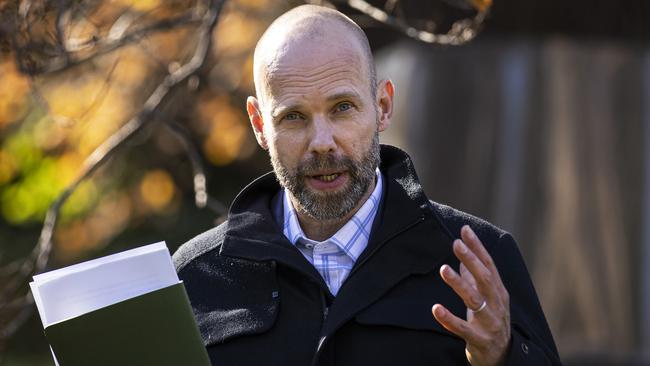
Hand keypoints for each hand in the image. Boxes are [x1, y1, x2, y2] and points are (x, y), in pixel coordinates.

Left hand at [431, 225, 510, 365]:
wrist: (502, 357)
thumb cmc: (490, 323)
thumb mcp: (486, 299)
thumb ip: (475, 279)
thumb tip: (463, 256)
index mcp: (499, 292)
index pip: (489, 265)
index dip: (478, 247)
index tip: (465, 230)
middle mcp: (497, 305)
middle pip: (485, 278)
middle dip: (471, 260)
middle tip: (456, 244)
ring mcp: (490, 323)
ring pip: (475, 300)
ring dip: (459, 284)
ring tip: (443, 269)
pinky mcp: (479, 339)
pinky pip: (462, 329)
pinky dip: (449, 319)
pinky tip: (436, 309)